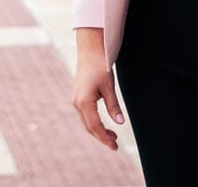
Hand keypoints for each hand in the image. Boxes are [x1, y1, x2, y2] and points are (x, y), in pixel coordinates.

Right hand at [71, 28, 124, 149]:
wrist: (90, 50)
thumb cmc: (100, 66)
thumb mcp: (109, 86)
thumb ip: (114, 106)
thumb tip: (121, 123)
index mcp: (84, 102)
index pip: (95, 126)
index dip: (105, 138)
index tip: (115, 147)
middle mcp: (77, 103)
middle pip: (89, 127)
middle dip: (102, 138)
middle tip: (115, 146)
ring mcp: (76, 100)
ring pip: (87, 122)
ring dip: (98, 131)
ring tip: (113, 137)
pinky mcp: (79, 97)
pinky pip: (86, 116)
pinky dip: (95, 123)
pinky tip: (105, 125)